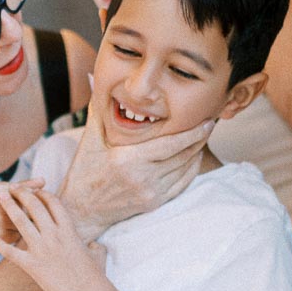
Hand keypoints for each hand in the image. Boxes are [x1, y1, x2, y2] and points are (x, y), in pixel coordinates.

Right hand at [0, 178, 44, 260]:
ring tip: (16, 225)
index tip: (36, 206)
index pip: (28, 193)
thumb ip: (22, 187)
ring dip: (26, 226)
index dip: (35, 201)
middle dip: (32, 215)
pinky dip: (17, 235)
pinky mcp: (0, 236)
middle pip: (29, 208)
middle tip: (30, 219)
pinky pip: (19, 235)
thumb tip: (44, 180)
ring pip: (25, 223)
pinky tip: (7, 234)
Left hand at [0, 188, 107, 290]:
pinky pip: (13, 253)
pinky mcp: (33, 266)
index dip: (42, 194)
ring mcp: (42, 250)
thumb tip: (93, 245)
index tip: (34, 190)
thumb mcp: (97, 255)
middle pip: (35, 206)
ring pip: (21, 222)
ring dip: (9, 207)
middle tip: (12, 187)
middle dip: (22, 193)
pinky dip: (1, 246)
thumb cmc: (95, 277)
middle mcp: (54, 235)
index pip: (53, 203)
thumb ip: (94, 246)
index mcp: (69, 230)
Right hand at [59, 103, 211, 240]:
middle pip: (183, 156)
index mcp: (127, 160)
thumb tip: (97, 81)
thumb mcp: (89, 141)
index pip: (170, 144)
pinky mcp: (154, 203)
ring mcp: (150, 193)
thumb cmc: (84, 172)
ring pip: (185, 170)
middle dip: (199, 139)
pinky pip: (182, 185)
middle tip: (210, 124)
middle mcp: (142, 178)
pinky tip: (193, 158)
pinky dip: (191, 170)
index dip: (193, 133)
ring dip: (197, 153)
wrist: (81, 209)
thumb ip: (98, 112)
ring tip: (203, 138)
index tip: (207, 121)